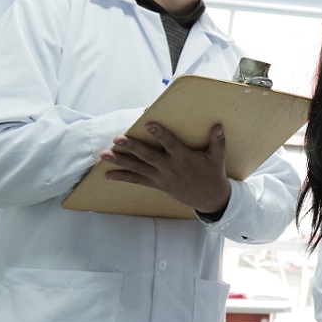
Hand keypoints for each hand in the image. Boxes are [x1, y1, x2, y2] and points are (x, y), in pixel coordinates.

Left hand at [101, 123, 230, 215]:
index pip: (170, 143)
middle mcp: (169, 167)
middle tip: (117, 139)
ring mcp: (161, 177)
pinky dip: (122, 177)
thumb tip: (218, 125)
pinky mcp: (157, 184)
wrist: (209, 198)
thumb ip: (217, 141)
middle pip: (147, 155)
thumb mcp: (218, 157)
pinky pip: (137, 180)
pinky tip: (107, 174)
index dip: (160, 134)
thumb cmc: (213, 174)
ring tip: (104, 155)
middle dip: (131, 147)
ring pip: (137, 168)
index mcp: (183, 158)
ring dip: (120, 161)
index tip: (149, 124)